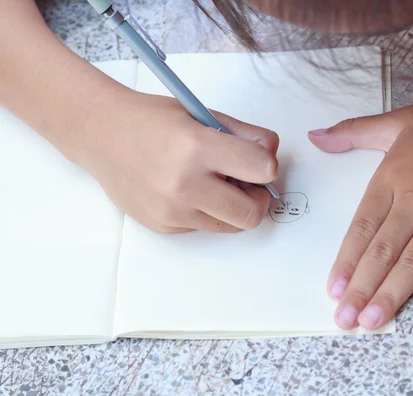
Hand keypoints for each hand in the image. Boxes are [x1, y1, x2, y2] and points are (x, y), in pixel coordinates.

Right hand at [75, 90, 278, 232]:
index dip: (268, 164)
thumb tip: (273, 155)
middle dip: (259, 198)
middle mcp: (184, 185)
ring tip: (216, 183)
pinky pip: (204, 227)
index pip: (263, 169)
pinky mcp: (163, 225)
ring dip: (233, 207)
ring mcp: (172, 211)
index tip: (260, 160)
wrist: (101, 134)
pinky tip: (188, 189)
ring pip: (230, 226)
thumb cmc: (152, 120)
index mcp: (196, 147)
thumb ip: (244, 134)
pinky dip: (206, 211)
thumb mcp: (202, 114)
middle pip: (252, 213)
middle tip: (247, 181)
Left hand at [308, 93, 412, 329]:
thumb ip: (352, 132)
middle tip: (344, 321)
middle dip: (361, 288)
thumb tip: (314, 137)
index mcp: (392, 178)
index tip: (333, 290)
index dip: (346, 261)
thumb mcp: (395, 121)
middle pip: (383, 250)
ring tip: (374, 321)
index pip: (362, 228)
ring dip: (394, 293)